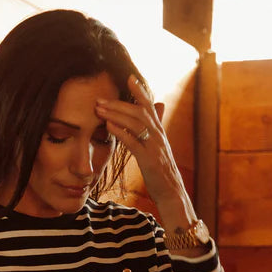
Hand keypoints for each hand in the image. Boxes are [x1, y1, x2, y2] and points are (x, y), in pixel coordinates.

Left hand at [95, 76, 195, 230]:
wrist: (172, 194)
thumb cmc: (163, 172)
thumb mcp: (160, 147)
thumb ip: (157, 127)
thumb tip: (159, 106)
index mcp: (160, 132)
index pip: (150, 106)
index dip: (140, 91)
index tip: (129, 77)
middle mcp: (159, 136)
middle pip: (139, 112)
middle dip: (118, 104)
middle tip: (99, 99)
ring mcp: (155, 147)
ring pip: (135, 124)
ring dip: (116, 115)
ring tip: (99, 110)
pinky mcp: (149, 160)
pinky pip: (134, 142)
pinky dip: (121, 133)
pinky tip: (109, 127)